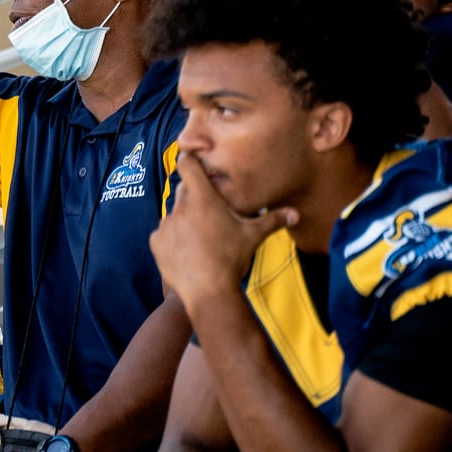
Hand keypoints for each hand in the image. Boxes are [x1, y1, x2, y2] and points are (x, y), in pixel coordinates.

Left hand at [149, 153, 296, 313]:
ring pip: (174, 215)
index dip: (188, 160)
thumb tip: (295, 214)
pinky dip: (173, 240)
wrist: (208, 291)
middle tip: (208, 211)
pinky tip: (188, 253)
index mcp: (203, 199)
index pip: (186, 165)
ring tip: (201, 239)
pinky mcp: (156, 242)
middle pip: (183, 191)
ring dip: (184, 221)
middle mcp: (180, 208)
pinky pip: (164, 235)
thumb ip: (273, 221)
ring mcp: (166, 225)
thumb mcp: (253, 236)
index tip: (192, 160)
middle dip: (194, 197)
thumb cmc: (232, 259)